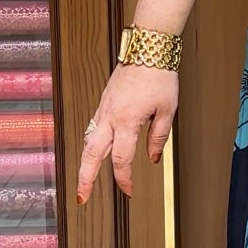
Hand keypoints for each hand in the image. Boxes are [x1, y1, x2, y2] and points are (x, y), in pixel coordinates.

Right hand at [76, 64, 177, 202]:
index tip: (128, 191)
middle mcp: (110, 116)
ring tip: (84, 180)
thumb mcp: (167, 110)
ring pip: (89, 141)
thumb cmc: (159, 75)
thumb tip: (153, 157)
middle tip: (81, 197)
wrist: (147, 49)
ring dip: (85, 162)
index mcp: (126, 121)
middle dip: (85, 179)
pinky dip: (91, 144)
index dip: (124, 179)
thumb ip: (158, 137)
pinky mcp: (104, 102)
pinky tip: (94, 152)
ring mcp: (104, 108)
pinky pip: (93, 128)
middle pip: (91, 155)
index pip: (121, 159)